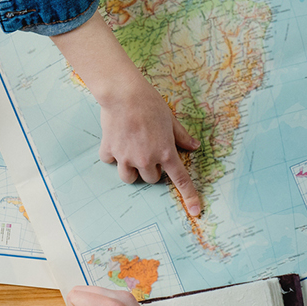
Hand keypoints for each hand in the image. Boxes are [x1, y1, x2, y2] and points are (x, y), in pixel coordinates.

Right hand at [48, 13, 203, 216]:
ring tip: (131, 151)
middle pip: (151, 179)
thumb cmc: (150, 103)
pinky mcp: (110, 151)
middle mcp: (146, 159)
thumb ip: (182, 137)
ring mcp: (126, 158)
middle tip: (148, 149)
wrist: (123, 93)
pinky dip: (113, 155)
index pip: (181, 179)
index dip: (190, 196)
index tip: (196, 211)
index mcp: (165, 152)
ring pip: (130, 178)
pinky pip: (111, 162)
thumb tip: (194, 147)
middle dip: (151, 168)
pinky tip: (116, 141)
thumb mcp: (171, 120)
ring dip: (133, 169)